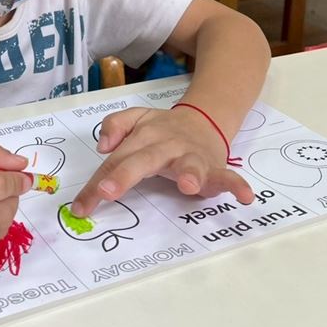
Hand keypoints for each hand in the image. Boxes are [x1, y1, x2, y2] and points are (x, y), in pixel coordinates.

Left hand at [71, 107, 252, 217]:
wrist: (204, 120)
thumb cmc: (162, 130)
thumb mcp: (136, 119)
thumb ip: (116, 125)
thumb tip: (102, 146)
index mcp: (144, 137)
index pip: (115, 162)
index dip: (97, 183)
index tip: (81, 208)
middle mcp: (166, 145)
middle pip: (142, 160)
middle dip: (124, 176)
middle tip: (107, 192)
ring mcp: (191, 156)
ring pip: (189, 164)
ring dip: (189, 174)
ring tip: (187, 186)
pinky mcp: (214, 168)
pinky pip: (227, 176)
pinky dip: (236, 185)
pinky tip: (245, 196)